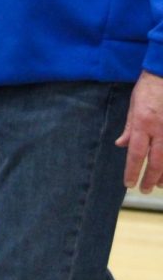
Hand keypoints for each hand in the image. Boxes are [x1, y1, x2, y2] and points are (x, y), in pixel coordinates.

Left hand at [115, 71, 162, 191]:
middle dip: (149, 178)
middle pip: (155, 161)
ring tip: (158, 185)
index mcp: (142, 123)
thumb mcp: (133, 106)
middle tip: (144, 190)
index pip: (135, 153)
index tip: (128, 183)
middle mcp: (159, 129)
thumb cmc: (147, 90)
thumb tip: (121, 145)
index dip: (132, 170)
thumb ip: (129, 128)